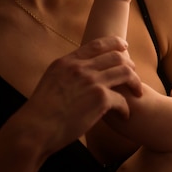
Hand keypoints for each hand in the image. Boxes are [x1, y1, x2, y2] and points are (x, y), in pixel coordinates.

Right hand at [22, 36, 141, 157]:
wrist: (35, 128)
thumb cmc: (41, 112)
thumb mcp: (51, 81)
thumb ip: (66, 73)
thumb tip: (77, 72)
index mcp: (68, 62)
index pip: (97, 44)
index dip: (115, 43)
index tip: (124, 47)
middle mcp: (81, 68)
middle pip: (117, 56)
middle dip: (129, 64)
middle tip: (133, 75)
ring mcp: (91, 82)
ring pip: (125, 72)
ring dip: (134, 82)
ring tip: (136, 92)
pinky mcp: (100, 99)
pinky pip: (123, 99)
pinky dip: (126, 108)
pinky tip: (124, 115)